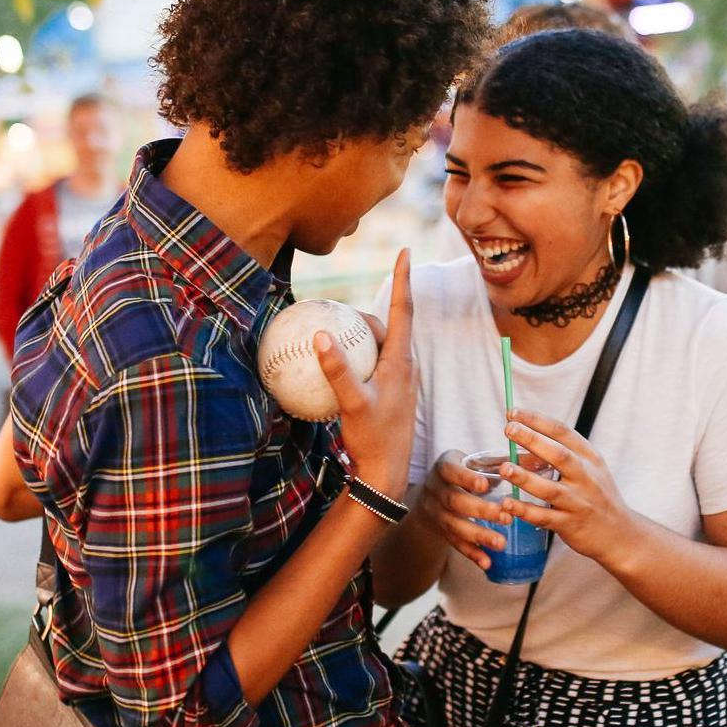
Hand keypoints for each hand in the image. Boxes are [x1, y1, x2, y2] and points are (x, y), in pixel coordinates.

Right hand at [315, 250, 415, 498]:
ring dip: (359, 337)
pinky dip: (355, 359)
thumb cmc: (373, 440)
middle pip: (384, 326)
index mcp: (401, 361)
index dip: (403, 278)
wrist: (387, 476)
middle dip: (364, 312)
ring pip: (378, 346)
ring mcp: (399, 381)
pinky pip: (372, 365)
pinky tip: (331, 370)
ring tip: (330, 337)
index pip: (403, 309)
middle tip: (334, 311)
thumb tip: (321, 335)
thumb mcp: (352, 404)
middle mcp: (404, 366)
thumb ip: (337, 369)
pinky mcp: (390, 394)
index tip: (405, 250)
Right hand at [416, 450, 512, 571]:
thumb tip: (537, 457)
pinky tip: (487, 563)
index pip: (451, 471)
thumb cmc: (463, 473)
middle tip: (506, 516)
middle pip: (454, 501)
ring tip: (501, 543)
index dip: (466, 479)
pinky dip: (471, 554)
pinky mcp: (442, 532)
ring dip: (478, 535)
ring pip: (454, 526)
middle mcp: (436, 490)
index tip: (485, 485)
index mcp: (445, 467)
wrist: (430, 495)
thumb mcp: (473, 462)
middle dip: (480, 510)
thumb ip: (501, 462)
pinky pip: (455, 544)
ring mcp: (437, 513)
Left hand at [496, 408, 638, 567]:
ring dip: (525, 478)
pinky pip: (544, 517)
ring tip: (504, 468)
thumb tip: (522, 438)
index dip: (537, 420)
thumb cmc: (597, 495)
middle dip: (533, 441)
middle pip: (559, 455)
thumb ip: (562, 453)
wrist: (619, 533)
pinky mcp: (570, 524)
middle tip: (509, 429)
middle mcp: (586, 477)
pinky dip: (525, 510)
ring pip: (550, 489)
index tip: (514, 412)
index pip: (563, 432)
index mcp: (589, 458)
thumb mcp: (589, 469)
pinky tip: (507, 504)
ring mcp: (578, 502)